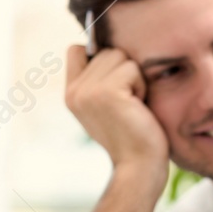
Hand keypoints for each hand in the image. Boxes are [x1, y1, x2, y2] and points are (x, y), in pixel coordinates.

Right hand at [64, 45, 169, 188]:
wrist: (139, 167)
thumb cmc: (134, 136)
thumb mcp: (109, 105)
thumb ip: (101, 79)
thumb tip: (108, 44)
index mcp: (71, 94)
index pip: (76, 50)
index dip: (100, 57)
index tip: (117, 84)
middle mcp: (74, 91)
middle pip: (106, 50)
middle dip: (125, 70)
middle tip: (129, 103)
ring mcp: (87, 91)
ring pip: (120, 56)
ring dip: (135, 77)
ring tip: (133, 104)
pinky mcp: (106, 92)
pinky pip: (133, 68)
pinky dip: (142, 85)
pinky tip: (138, 107)